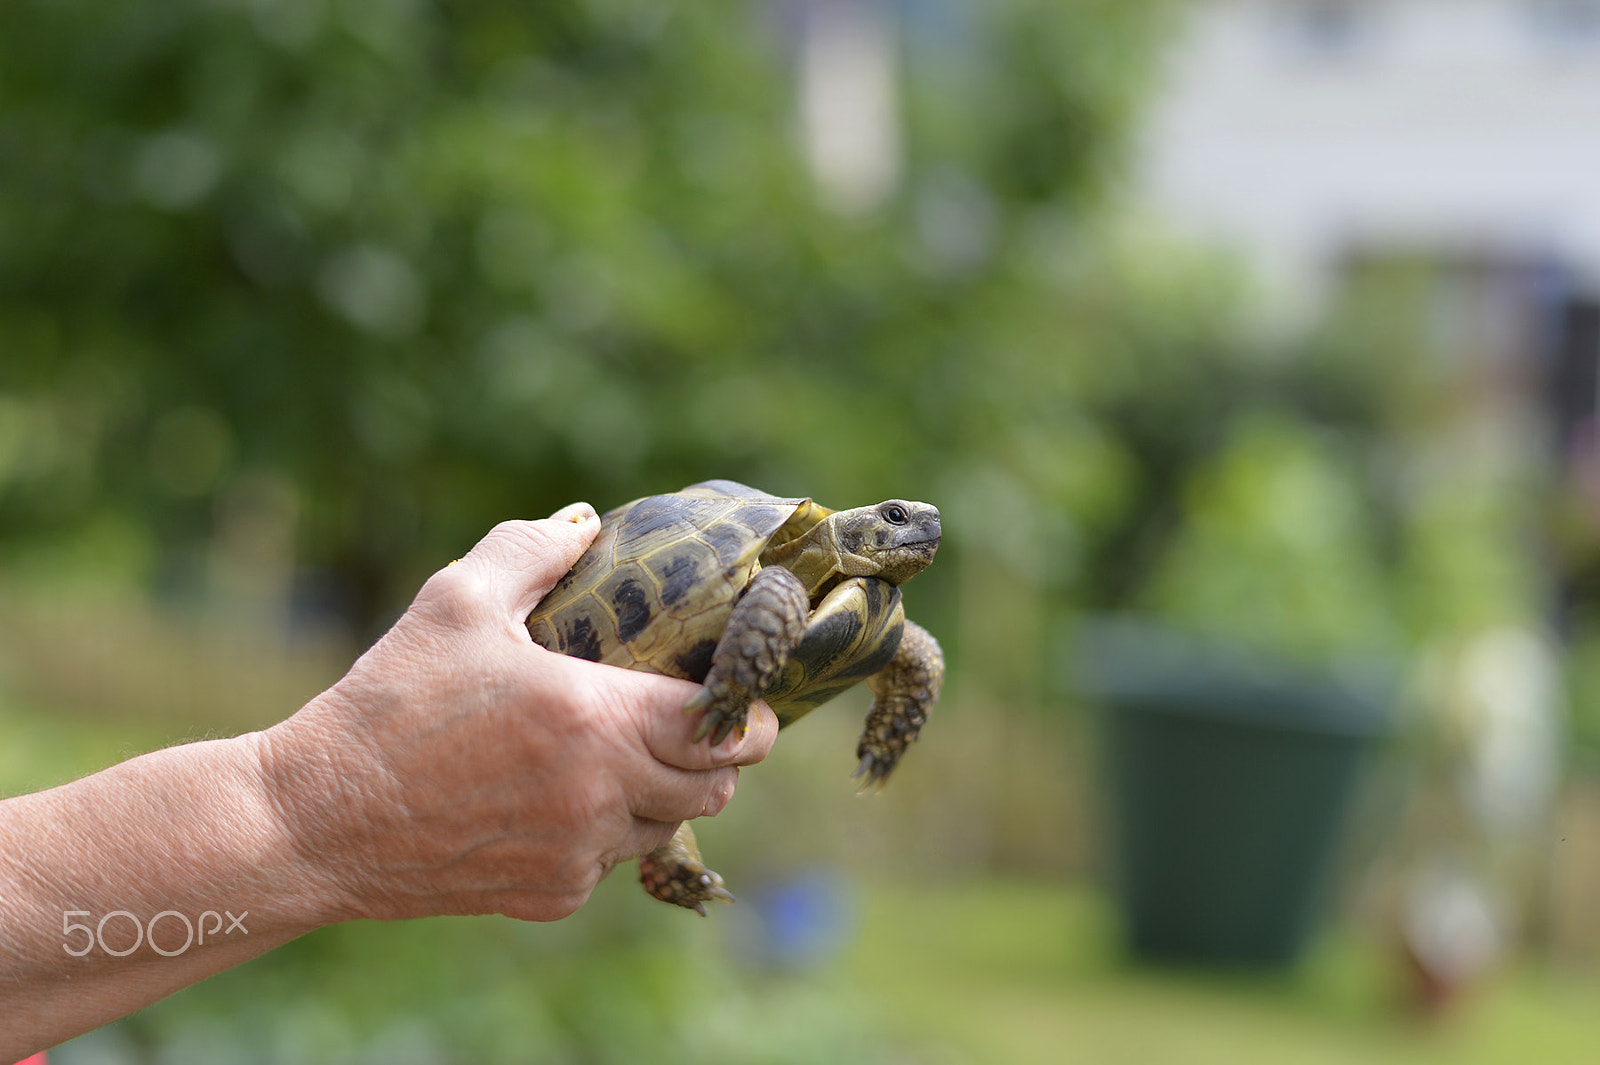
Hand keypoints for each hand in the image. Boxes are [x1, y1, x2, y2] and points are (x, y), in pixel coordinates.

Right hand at [256, 503, 777, 922]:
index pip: (722, 730)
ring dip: (661, 791)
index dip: (750, 717)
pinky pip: (611, 861)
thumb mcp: (455, 602)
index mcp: (592, 718)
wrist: (314, 821)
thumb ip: (530, 550)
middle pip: (712, 785)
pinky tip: (557, 795)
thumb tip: (585, 522)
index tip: (749, 700)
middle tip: (692, 722)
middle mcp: (599, 795)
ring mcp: (577, 854)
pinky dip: (605, 830)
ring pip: (664, 824)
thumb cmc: (388, 703)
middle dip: (716, 754)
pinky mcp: (550, 895)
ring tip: (617, 752)